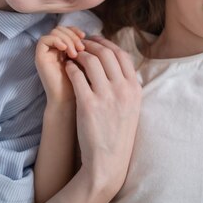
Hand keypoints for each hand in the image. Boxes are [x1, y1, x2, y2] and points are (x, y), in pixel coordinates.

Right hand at [35, 26, 85, 104]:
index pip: (67, 30)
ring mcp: (46, 53)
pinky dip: (57, 41)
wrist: (70, 101)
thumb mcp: (87, 62)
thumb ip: (87, 49)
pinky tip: (66, 51)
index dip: (76, 31)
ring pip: (54, 32)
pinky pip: (44, 40)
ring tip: (76, 52)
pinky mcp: (40, 57)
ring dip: (67, 38)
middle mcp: (53, 50)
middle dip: (73, 35)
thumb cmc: (82, 85)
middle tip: (82, 47)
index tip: (86, 38)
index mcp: (64, 50)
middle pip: (61, 28)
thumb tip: (95, 35)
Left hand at [66, 36, 141, 198]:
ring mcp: (106, 96)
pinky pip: (77, 76)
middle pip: (106, 53)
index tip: (96, 42)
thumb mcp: (132, 106)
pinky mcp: (88, 104)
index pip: (122, 54)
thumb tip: (114, 63)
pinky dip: (71, 68)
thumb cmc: (118, 133)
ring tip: (73, 56)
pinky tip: (68, 69)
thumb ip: (126, 85)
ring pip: (91, 61)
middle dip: (91, 45)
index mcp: (134, 88)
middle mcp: (123, 89)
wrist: (108, 160)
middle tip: (80, 45)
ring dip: (79, 54)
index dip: (107, 43)